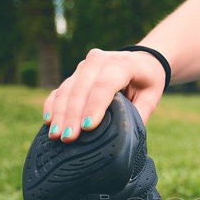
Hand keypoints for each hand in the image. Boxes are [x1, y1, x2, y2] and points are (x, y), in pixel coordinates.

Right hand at [42, 48, 165, 142]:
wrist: (141, 60)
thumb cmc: (148, 82)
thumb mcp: (151, 97)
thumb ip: (139, 115)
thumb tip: (125, 139)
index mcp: (123, 64)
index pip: (105, 85)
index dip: (95, 106)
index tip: (87, 127)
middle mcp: (100, 60)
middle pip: (82, 87)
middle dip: (73, 115)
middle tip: (68, 138)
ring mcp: (85, 65)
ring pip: (68, 88)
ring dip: (60, 113)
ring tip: (56, 135)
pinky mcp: (75, 73)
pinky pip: (61, 88)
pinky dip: (53, 105)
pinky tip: (49, 121)